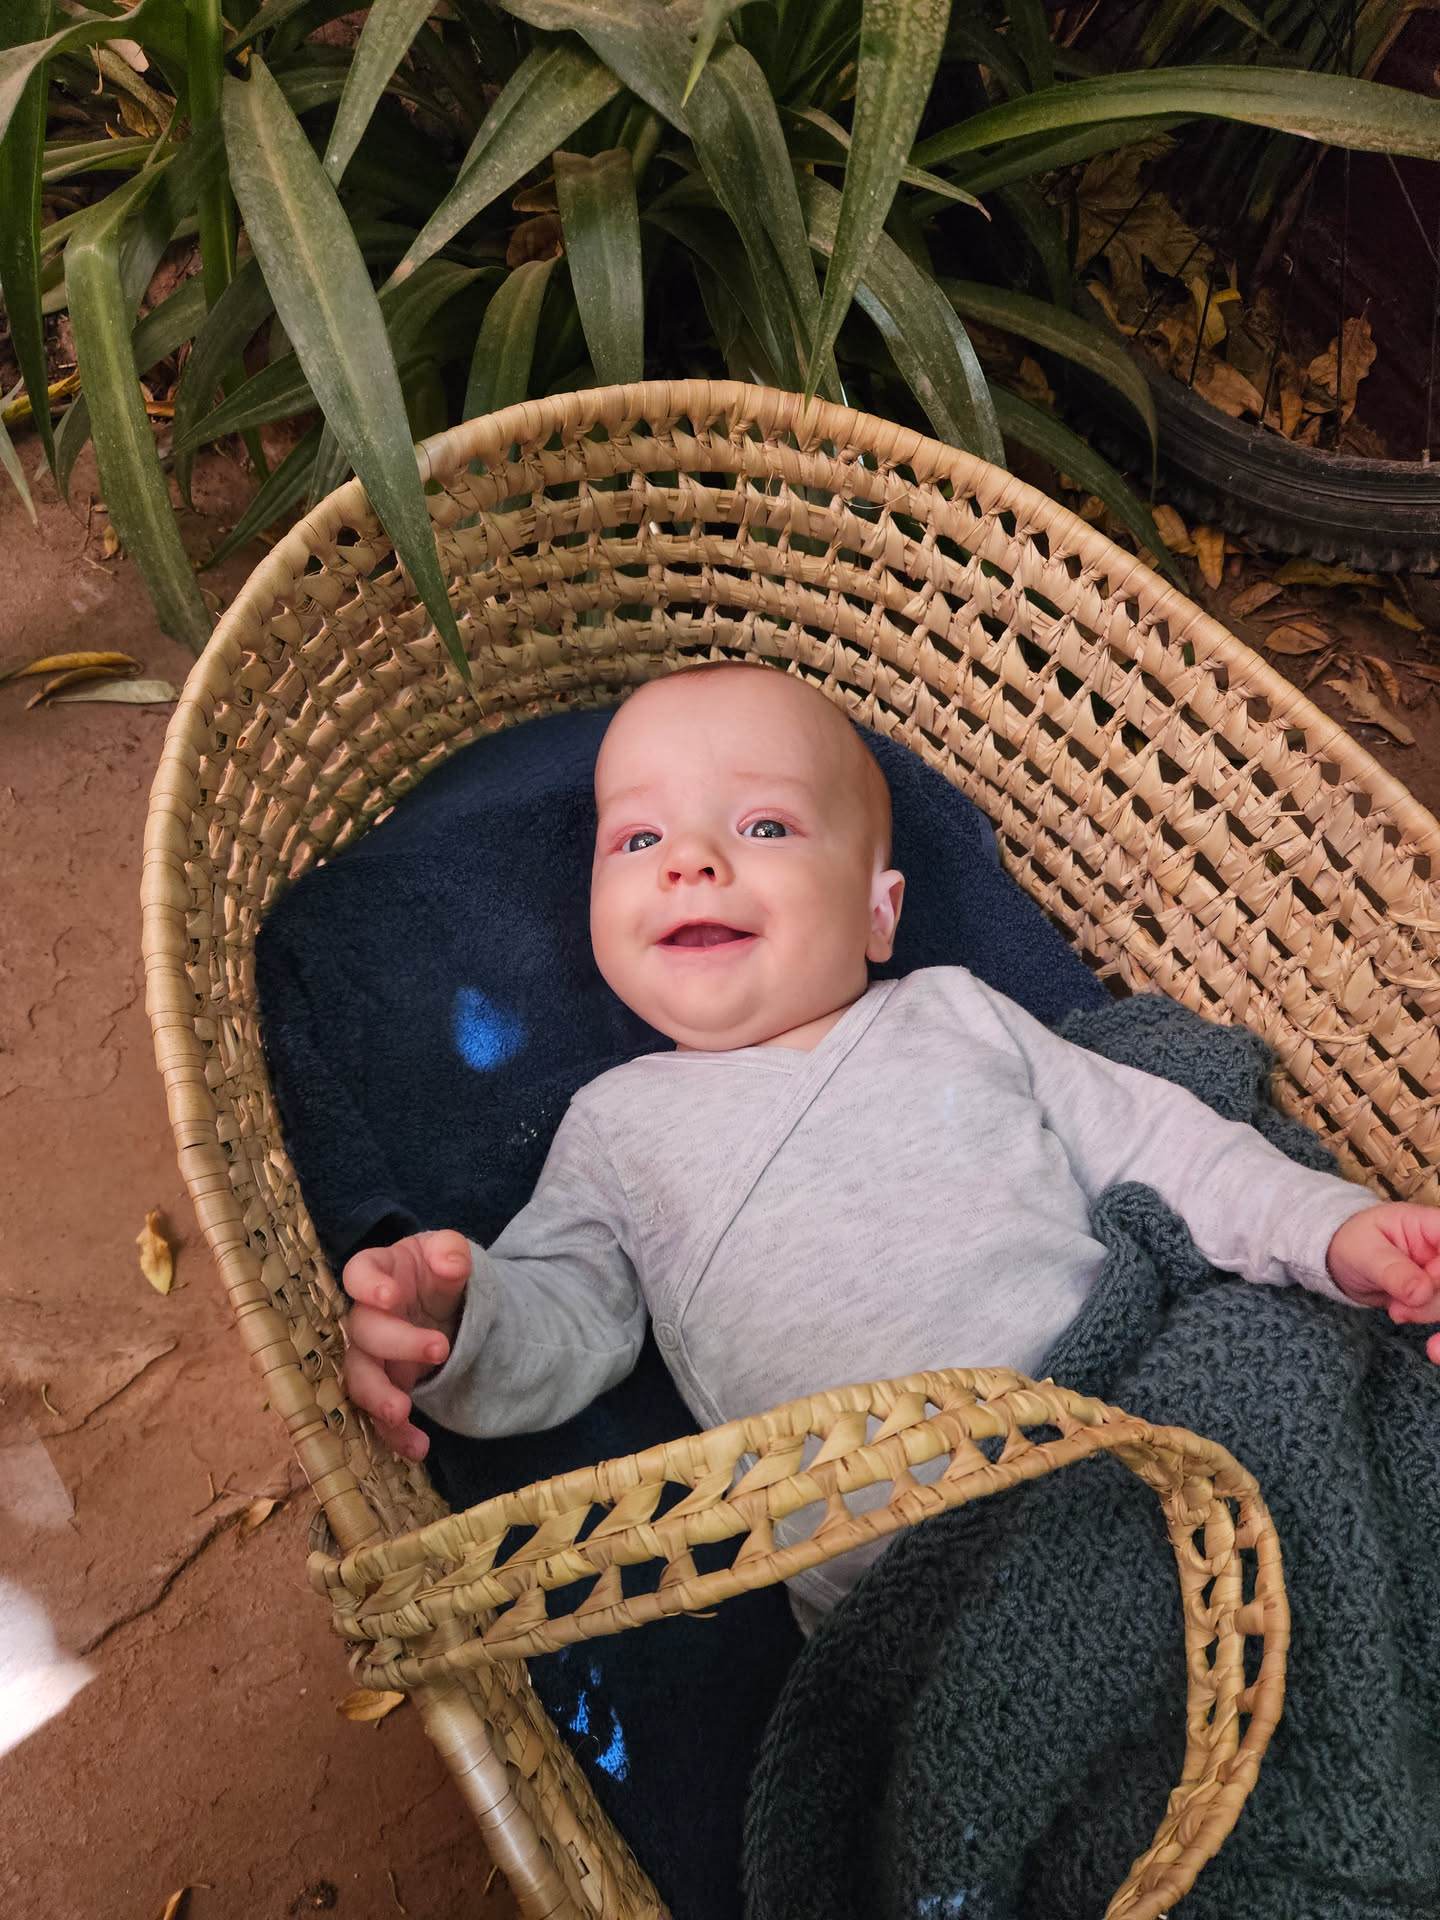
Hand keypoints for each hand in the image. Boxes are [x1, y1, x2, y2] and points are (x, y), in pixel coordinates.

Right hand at [342, 1229, 471, 1459]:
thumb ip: (450, 1251)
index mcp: (379, 1273)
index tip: (390, 1296)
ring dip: (378, 1399)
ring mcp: (372, 1354)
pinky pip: (380, 1415)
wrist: (445, 1302)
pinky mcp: (386, 1386)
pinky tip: (418, 1447)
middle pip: (363, 1332)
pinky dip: (395, 1434)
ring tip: (402, 1413)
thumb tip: (451, 1262)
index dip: (367, 1285)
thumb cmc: (436, 1270)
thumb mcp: (447, 1252)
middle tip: (440, 1349)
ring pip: (359, 1379)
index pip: (359, 1272)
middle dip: (396, 1344)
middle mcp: (366, 1315)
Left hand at [1326, 1203, 1439, 1361]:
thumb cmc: (1352, 1243)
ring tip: (1396, 1312)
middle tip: (1402, 1309)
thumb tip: (1423, 1292)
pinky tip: (1432, 1349)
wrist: (1340, 1262)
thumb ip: (1393, 1270)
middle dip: (1436, 1302)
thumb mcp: (1365, 1252)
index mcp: (1434, 1227)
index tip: (1426, 1286)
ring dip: (1430, 1316)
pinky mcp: (1438, 1301)